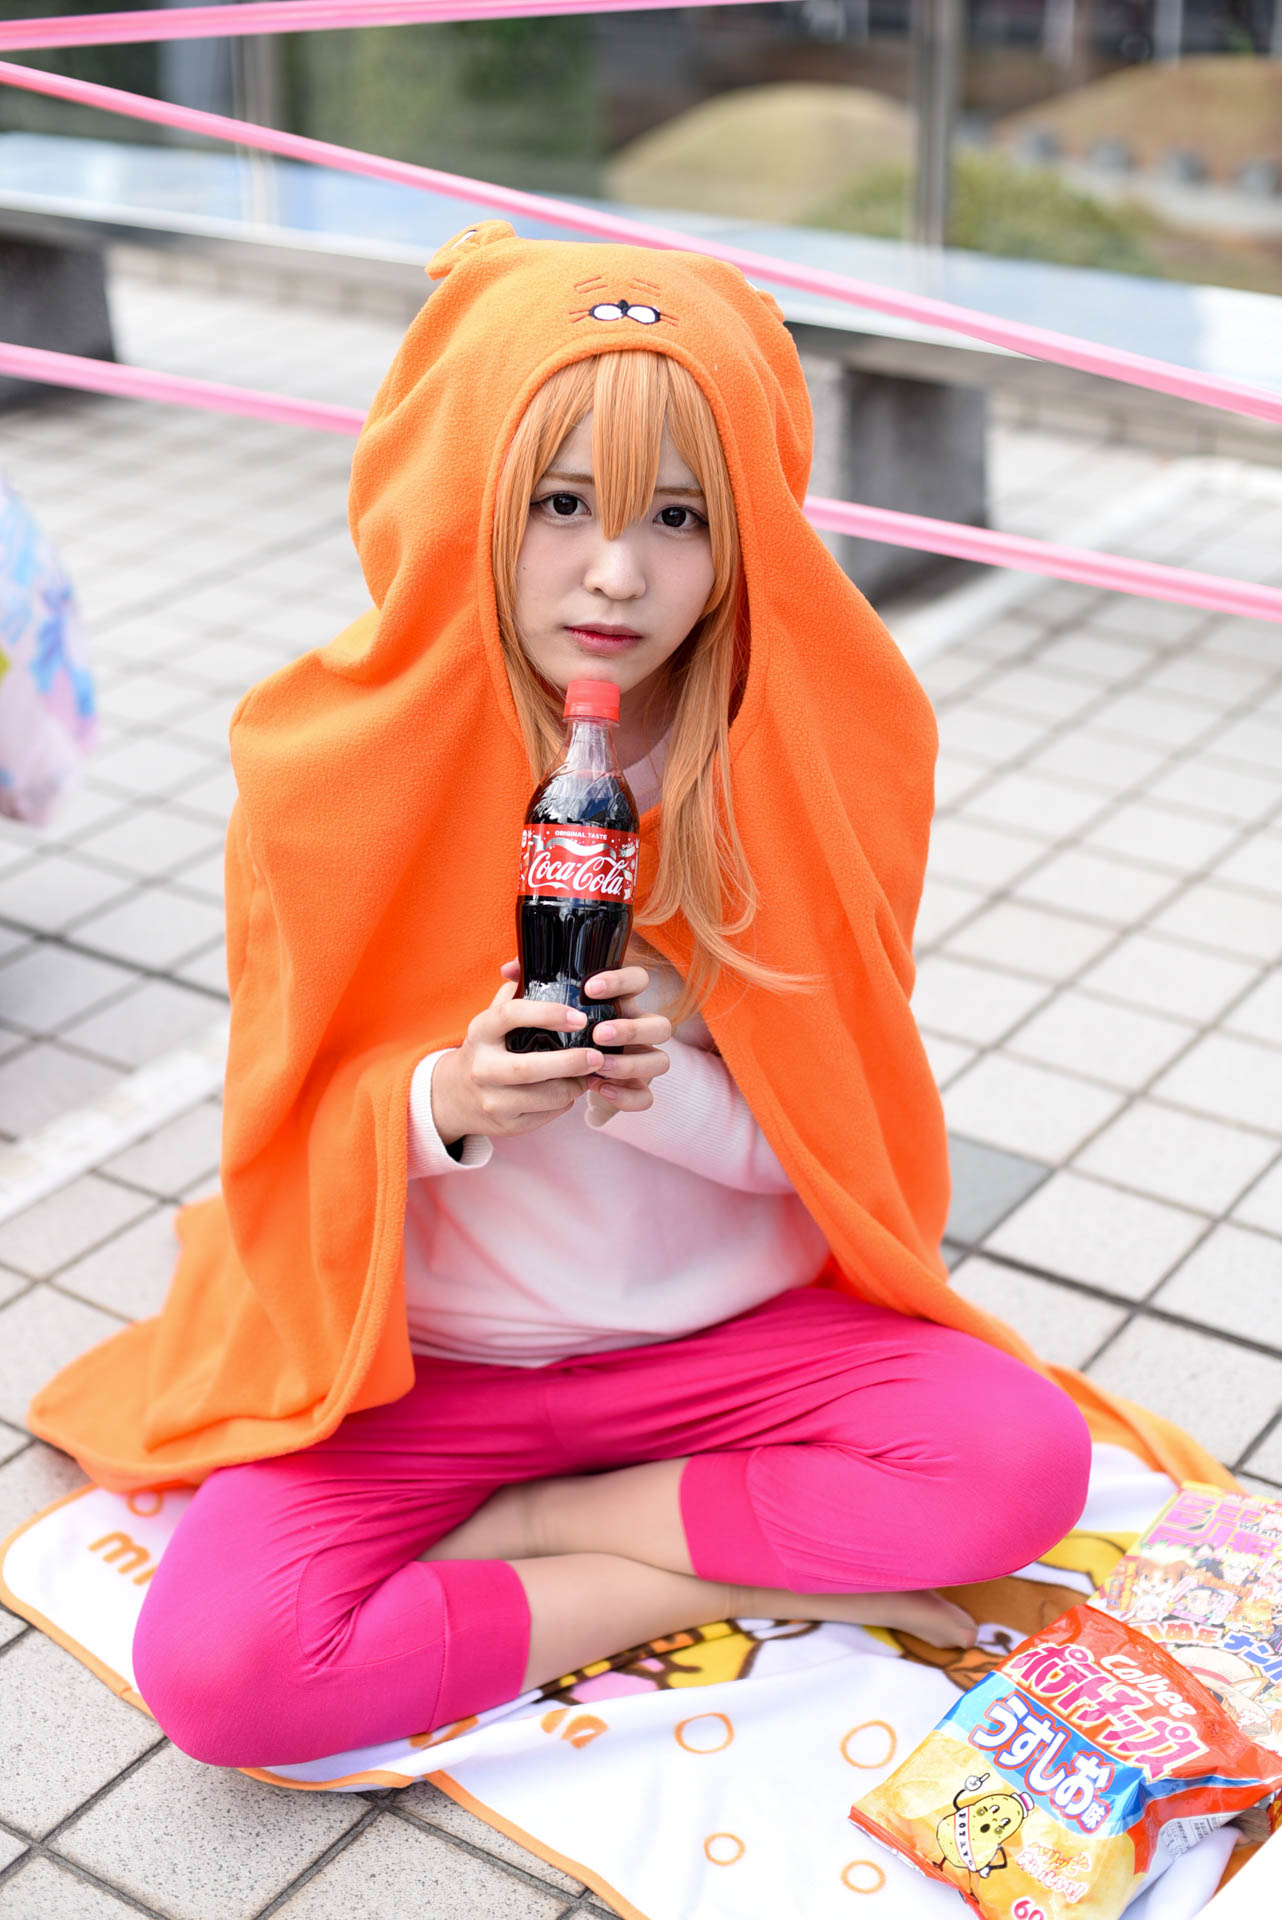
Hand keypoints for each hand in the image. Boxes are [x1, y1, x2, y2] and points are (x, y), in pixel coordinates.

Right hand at [431, 974, 604, 1143]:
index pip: (509, 1015)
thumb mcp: (493, 1018)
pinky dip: (564, 1103)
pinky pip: (544, 1116)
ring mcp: (491, 1100)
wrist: (454, 1096)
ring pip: (542, 1098)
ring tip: (589, 1073)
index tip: (579, 1016)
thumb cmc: (487, 1047)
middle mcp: (481, 1067)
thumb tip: (534, 959)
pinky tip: (570, 1090)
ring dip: (573, 1086)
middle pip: (528, 1068)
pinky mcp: (505, 1125)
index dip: (546, 1014)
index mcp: (480, 1032)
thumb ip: (516, 991)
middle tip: (597, 1055)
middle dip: (569, 1062)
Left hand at [498, 954, 671, 1128]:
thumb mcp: (550, 1010)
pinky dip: (626, 1096)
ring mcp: (643, 1060)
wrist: (567, 1074)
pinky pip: (646, 1096)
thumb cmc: (560, 1032)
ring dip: (630, 1063)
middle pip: (661, 1025)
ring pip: (660, 1061)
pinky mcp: (638, 1088)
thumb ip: (535, 987)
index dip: (621, 981)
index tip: (590, 988)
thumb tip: (509, 969)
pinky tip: (599, 1089)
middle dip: (631, 1029)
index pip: (639, 980)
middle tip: (598, 1033)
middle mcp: (640, 1029)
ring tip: (597, 1065)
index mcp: (623, 1003)